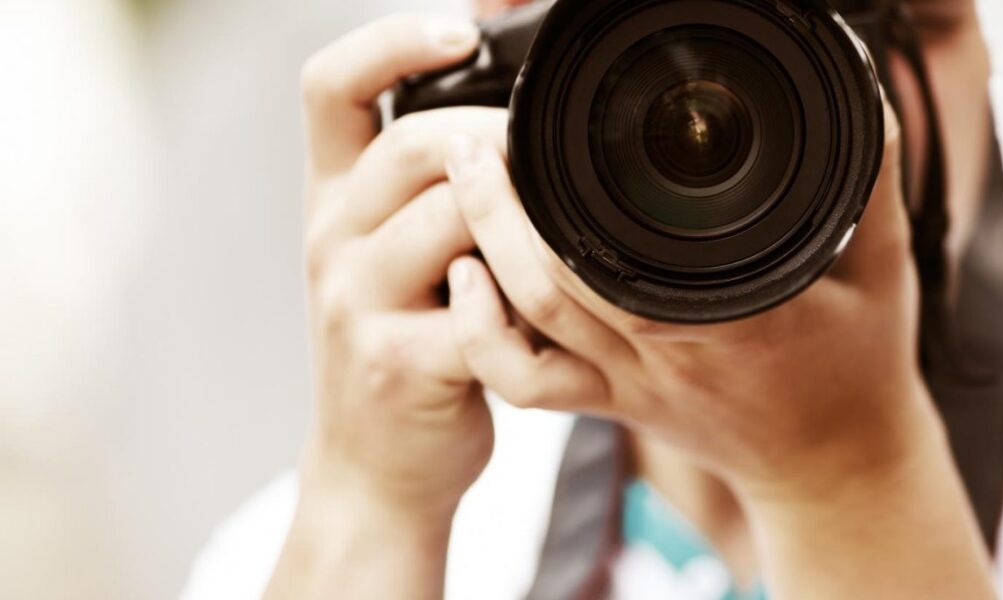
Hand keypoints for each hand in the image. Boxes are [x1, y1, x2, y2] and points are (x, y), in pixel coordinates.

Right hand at [267, 15, 500, 598]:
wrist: (373, 470)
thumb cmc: (404, 348)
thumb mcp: (391, 259)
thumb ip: (428, 193)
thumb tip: (513, 117)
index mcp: (332, 201)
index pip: (330, 87)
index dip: (391, 40)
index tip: (462, 28)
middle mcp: (332, 239)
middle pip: (417, 142)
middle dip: (500, 137)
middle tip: (552, 156)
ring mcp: (358, 300)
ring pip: (457, 215)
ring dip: (525, 219)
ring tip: (559, 238)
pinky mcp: (399, 359)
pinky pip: (482, 307)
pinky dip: (526, 301)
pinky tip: (547, 311)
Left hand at [444, 103, 921, 499]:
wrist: (836, 464)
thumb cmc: (861, 363)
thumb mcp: (884, 266)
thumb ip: (867, 180)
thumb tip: (856, 96)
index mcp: (739, 315)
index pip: (632, 251)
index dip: (561, 195)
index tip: (539, 127)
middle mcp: (673, 352)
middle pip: (555, 279)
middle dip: (499, 204)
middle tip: (470, 136)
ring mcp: (633, 383)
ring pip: (531, 322)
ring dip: (481, 248)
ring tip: (457, 179)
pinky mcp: (612, 403)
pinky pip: (527, 384)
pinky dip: (482, 338)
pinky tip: (466, 282)